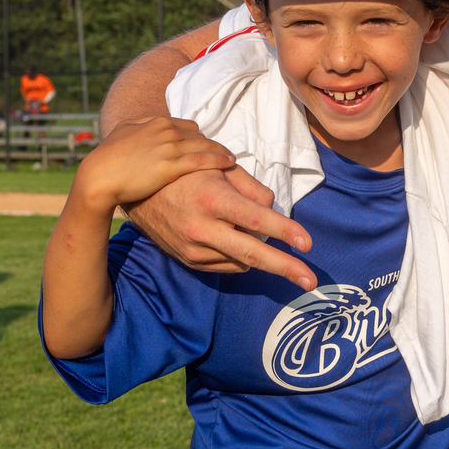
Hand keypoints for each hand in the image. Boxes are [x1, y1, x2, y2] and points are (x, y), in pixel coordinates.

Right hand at [74, 117, 238, 210]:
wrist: (98, 177)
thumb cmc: (107, 158)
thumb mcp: (124, 133)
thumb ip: (140, 126)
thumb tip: (147, 124)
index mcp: (155, 122)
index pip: (188, 126)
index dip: (197, 138)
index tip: (205, 147)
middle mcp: (165, 131)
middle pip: (199, 136)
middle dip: (212, 145)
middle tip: (224, 154)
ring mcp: (169, 147)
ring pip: (205, 146)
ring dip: (221, 152)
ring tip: (231, 159)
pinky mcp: (171, 166)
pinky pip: (203, 159)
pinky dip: (219, 160)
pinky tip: (229, 164)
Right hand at [121, 159, 317, 289]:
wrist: (137, 192)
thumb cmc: (185, 172)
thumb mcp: (219, 166)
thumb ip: (251, 188)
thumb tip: (273, 213)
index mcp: (212, 200)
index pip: (256, 220)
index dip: (285, 231)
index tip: (307, 243)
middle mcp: (201, 229)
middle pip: (252, 253)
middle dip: (285, 268)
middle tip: (311, 282)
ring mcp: (193, 249)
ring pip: (242, 260)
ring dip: (257, 251)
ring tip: (245, 228)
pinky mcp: (188, 261)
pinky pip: (227, 265)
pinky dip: (239, 255)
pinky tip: (233, 237)